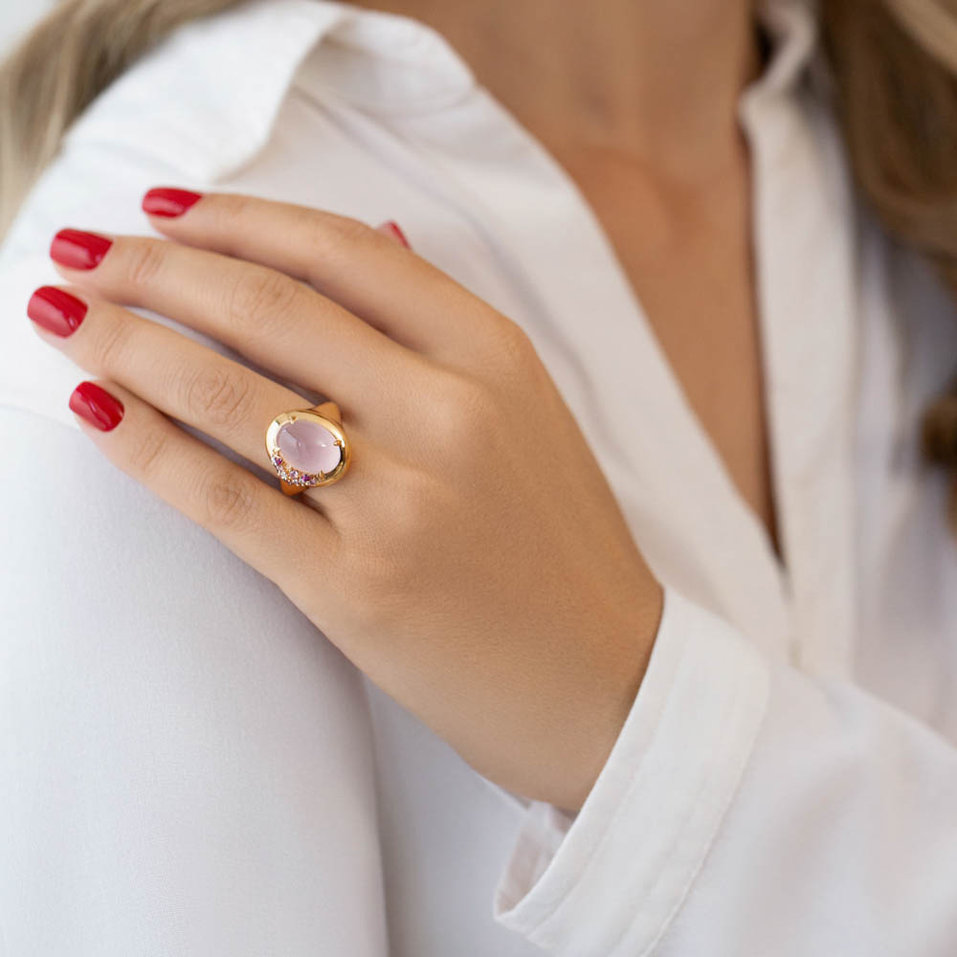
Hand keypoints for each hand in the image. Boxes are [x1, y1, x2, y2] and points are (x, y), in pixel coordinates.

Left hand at [30, 191, 663, 810]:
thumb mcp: (530, 413)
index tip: (162, 209)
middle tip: (79, 250)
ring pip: (228, 394)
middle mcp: (447, 415)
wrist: (606, 682)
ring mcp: (400, 504)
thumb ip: (444, 328)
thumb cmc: (561, 547)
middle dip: (152, 267)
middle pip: (266, 308)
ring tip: (63, 317)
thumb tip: (373, 236)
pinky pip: (223, 498)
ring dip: (126, 343)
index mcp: (495, 357)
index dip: (234, 218)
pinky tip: (95, 411)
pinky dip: (146, 447)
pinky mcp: (353, 590)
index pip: (339, 251)